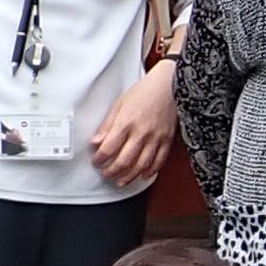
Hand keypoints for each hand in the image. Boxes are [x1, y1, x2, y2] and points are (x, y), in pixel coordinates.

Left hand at [88, 61, 179, 191]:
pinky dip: (150, 171)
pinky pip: (159, 161)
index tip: (96, 161)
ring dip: (129, 176)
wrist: (170, 84)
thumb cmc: (144, 92)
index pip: (108, 148)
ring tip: (121, 181)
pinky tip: (143, 175)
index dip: (100, 159)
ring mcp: (156, 138)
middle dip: (112, 171)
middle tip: (106, 174)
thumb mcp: (119, 104)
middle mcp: (141, 133)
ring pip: (141, 165)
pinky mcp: (167, 140)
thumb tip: (96, 141)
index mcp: (126, 123)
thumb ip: (107, 125)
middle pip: (124, 161)